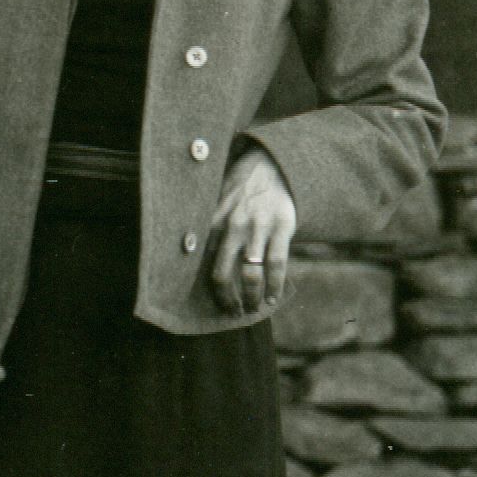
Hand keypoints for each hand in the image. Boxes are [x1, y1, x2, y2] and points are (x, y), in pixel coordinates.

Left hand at [208, 144, 296, 315]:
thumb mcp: (217, 201)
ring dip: (251, 297)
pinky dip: (274, 286)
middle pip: (222, 273)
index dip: (205, 285)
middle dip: (226, 299)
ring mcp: (258, 227)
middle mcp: (233, 225)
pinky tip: (273, 297)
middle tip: (232, 312)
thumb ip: (209, 227)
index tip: (209, 300)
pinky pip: (277, 264)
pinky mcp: (282, 228)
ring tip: (253, 308)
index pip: (201, 262)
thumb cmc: (241, 188)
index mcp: (214, 220)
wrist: (273, 164)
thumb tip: (195, 258)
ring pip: (250, 274)